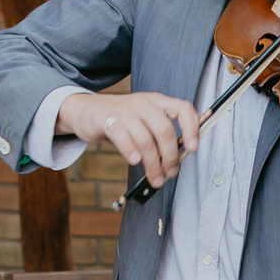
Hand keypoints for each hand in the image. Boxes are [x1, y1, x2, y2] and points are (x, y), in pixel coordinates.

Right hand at [57, 90, 199, 187]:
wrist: (86, 110)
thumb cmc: (119, 120)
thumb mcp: (143, 121)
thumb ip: (158, 137)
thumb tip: (175, 162)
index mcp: (157, 102)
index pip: (183, 109)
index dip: (192, 128)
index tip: (193, 148)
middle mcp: (143, 103)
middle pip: (164, 129)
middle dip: (170, 156)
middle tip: (170, 172)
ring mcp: (124, 110)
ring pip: (145, 138)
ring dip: (152, 163)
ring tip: (155, 177)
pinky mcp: (106, 119)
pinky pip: (121, 136)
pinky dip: (130, 151)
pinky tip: (134, 161)